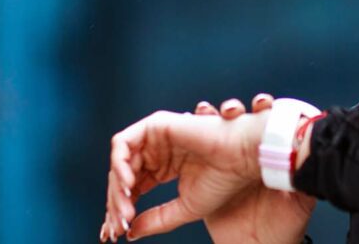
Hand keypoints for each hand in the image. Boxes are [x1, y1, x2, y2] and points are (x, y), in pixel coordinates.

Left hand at [99, 94, 315, 242]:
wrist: (242, 158)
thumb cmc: (223, 180)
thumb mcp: (184, 208)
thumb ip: (157, 219)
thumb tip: (129, 232)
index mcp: (165, 166)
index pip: (133, 188)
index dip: (122, 209)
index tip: (117, 232)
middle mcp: (158, 150)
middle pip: (123, 177)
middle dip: (116, 202)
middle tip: (119, 224)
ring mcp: (155, 137)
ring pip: (120, 162)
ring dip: (117, 187)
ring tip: (126, 208)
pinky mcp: (155, 125)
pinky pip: (123, 144)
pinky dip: (120, 165)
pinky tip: (129, 186)